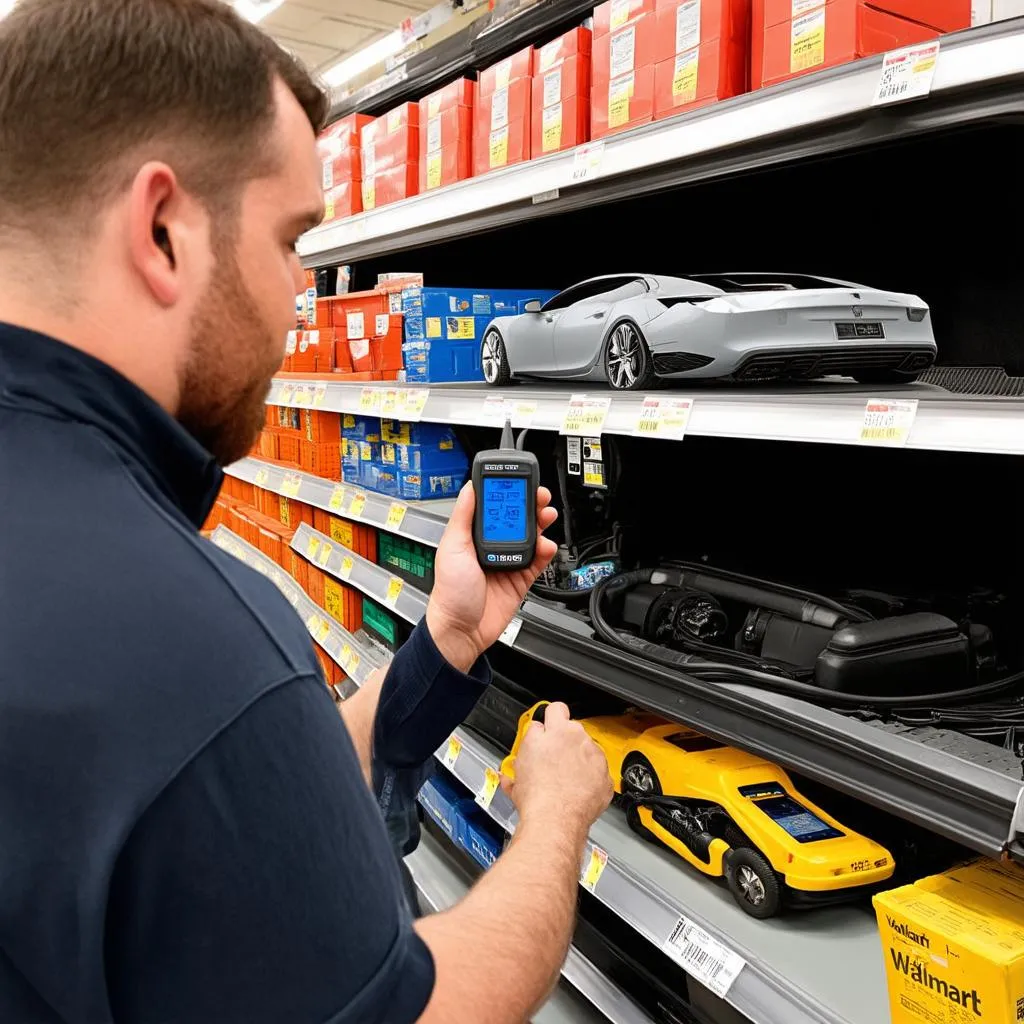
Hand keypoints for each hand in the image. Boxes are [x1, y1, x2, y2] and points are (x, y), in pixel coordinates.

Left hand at [425, 482, 557, 672]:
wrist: (461, 630)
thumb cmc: (449, 593)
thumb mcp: (451, 547)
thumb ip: (463, 517)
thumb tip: (469, 488)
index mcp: (473, 535)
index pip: (493, 507)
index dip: (506, 493)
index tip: (517, 482)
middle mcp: (491, 546)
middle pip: (517, 519)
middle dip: (530, 505)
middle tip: (540, 496)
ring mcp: (507, 561)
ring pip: (531, 537)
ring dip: (541, 524)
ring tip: (546, 516)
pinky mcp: (521, 578)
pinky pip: (538, 561)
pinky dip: (545, 551)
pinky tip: (546, 544)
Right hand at [502, 703, 612, 838]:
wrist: (555, 820)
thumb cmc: (537, 795)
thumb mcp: (519, 762)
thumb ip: (528, 742)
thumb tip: (532, 737)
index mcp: (556, 730)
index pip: (555, 709)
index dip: (550, 719)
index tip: (549, 728)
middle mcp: (579, 739)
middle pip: (573, 731)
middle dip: (564, 742)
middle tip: (553, 759)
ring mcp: (595, 758)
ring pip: (587, 751)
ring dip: (579, 760)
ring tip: (565, 780)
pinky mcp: (605, 777)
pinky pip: (598, 772)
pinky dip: (590, 779)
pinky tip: (577, 791)